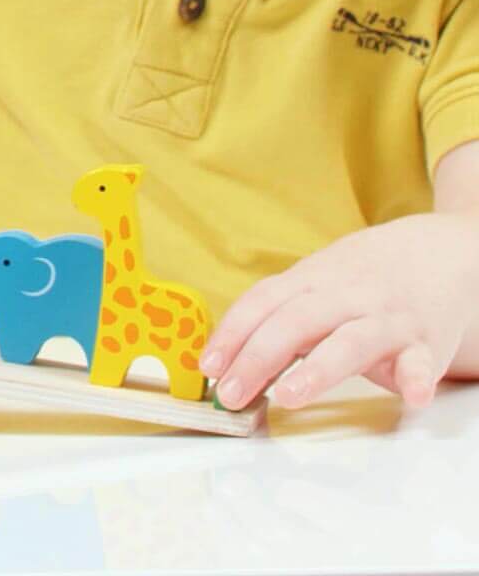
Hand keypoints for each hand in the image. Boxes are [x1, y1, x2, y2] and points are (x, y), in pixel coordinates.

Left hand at [199, 214, 478, 409]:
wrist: (439, 250)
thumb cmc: (362, 276)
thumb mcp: (317, 282)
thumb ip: (280, 316)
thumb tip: (228, 360)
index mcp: (311, 280)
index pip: (263, 302)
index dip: (233, 333)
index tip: (208, 365)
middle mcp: (345, 295)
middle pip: (296, 322)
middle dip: (258, 357)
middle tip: (231, 394)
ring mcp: (386, 317)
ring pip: (350, 341)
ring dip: (318, 369)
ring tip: (288, 396)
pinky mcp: (427, 341)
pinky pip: (422, 360)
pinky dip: (417, 377)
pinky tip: (409, 396)